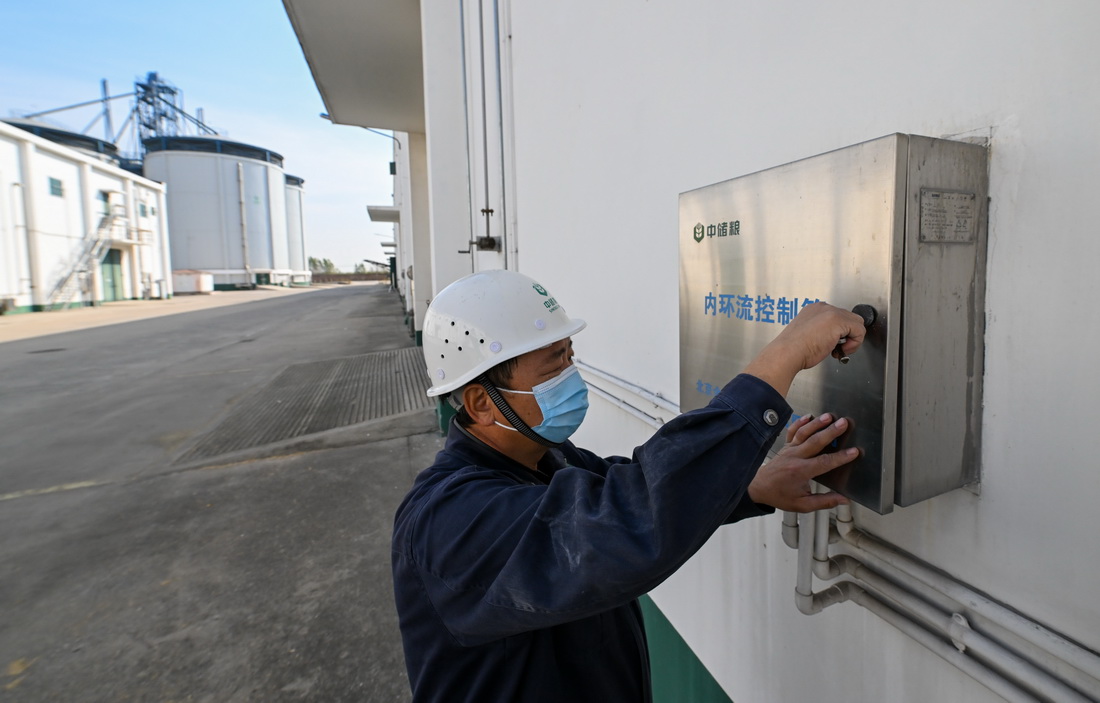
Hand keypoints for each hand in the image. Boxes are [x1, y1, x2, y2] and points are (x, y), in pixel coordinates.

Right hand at [743, 303, 867, 396]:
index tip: (830, 345)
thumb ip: (821, 332)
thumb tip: (833, 339)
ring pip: (857, 324)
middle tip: (837, 349)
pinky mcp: (839, 320)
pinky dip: (854, 344)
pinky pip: (859, 331)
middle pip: (850, 318)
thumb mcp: (807, 335)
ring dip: (852, 340)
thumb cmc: (792, 350)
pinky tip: (840, 350)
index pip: (838, 317)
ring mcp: (831, 312)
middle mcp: (823, 308)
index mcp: (814, 310)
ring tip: (838, 350)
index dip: (839, 334)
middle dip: (848, 335)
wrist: (787, 352)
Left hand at [747, 412, 856, 511]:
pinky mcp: (786, 446)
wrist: (759, 487)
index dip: (840, 457)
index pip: (824, 463)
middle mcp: (795, 457)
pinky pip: (792, 431)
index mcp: (801, 472)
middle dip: (831, 432)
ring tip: (830, 416)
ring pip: (804, 433)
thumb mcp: (802, 505)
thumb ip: (824, 502)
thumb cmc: (779, 495)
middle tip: (844, 424)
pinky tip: (809, 416)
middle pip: (815, 442)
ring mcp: (789, 449)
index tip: (853, 452)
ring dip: (817, 423)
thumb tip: (843, 500)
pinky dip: (800, 422)